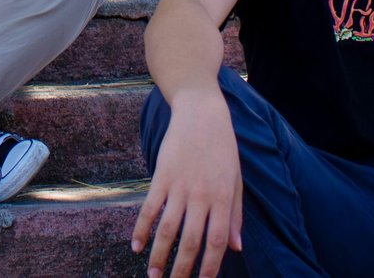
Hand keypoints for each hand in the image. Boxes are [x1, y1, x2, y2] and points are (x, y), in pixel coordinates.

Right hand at [132, 91, 242, 277]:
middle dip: (181, 269)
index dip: (210, 267)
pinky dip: (141, 229)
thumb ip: (236, 215)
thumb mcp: (236, 179)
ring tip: (153, 274)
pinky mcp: (161, 176)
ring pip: (167, 229)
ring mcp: (179, 186)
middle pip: (190, 241)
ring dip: (159, 255)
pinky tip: (137, 246)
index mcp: (223, 198)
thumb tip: (236, 248)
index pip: (216, 242)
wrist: (201, 111)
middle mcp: (201, 195)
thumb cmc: (223, 146)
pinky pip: (149, 208)